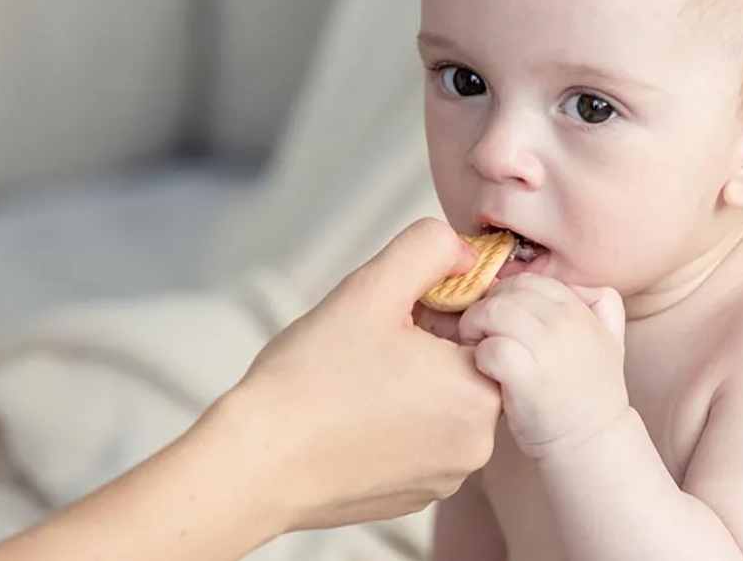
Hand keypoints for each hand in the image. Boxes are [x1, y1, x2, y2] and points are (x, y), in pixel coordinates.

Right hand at [217, 219, 501, 531]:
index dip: (444, 310)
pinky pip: (423, 442)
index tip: (399, 318)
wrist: (255, 464)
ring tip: (359, 380)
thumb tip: (464, 254)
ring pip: (445, 404)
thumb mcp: (372, 288)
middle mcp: (476, 444)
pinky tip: (354, 415)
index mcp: (479, 393)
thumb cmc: (309, 381)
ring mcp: (447, 476)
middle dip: (431, 347)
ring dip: (415, 384)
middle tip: (374, 346)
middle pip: (469, 367)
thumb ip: (429, 248)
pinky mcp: (417, 495)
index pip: (487, 328)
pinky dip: (398, 423)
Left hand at [455, 274, 627, 459]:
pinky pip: (488, 347)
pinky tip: (486, 373)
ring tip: (478, 350)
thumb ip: (599, 304)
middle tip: (481, 334)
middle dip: (487, 308)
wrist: (591, 442)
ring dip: (476, 329)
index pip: (530, 281)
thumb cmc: (589, 394)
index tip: (502, 320)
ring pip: (493, 311)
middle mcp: (566, 321)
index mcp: (581, 309)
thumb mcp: (611, 339)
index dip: (507, 296)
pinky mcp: (526, 375)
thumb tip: (569, 285)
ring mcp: (547, 346)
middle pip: (507, 291)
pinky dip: (479, 359)